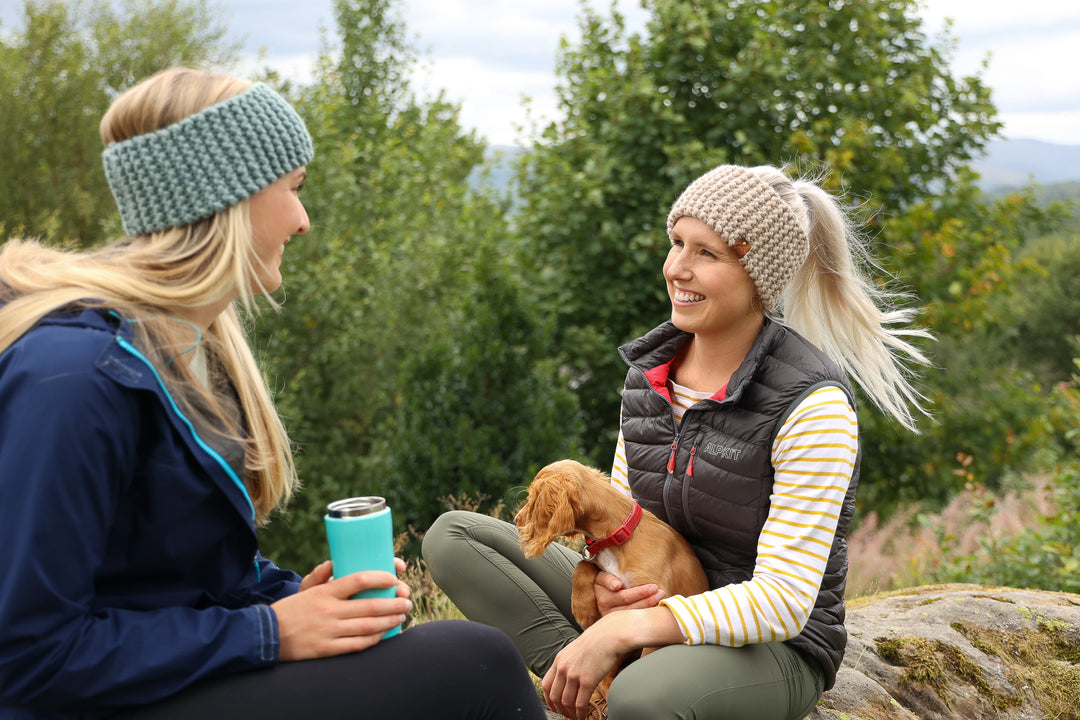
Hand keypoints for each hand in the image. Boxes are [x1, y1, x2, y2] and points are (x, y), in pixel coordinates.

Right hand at [272, 560, 411, 660]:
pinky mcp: (326, 649)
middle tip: (407, 600)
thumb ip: (322, 574)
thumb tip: (337, 561)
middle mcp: (328, 610)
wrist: (266, 635)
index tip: (394, 578)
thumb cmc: (291, 609)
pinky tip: (384, 634)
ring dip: (389, 621)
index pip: (358, 579)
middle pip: (370, 606)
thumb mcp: (305, 588)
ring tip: (401, 616)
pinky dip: (374, 639)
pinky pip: (357, 645)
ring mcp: (328, 631)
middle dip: (394, 603)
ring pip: (368, 626)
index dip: (381, 578)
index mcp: (325, 591)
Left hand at [542, 616, 623, 719]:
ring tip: (576, 716)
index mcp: (559, 660)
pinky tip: (583, 715)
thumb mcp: (575, 649)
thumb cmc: (596, 640)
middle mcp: (563, 668)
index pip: (546, 684)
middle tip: (566, 714)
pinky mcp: (587, 681)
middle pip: (554, 696)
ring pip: (566, 702)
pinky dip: (580, 713)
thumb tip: (569, 675)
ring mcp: (574, 675)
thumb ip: (569, 662)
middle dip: (560, 708)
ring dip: (571, 712)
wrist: (609, 635)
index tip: (553, 706)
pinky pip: (580, 703)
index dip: (548, 699)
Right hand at [593, 571, 664, 615]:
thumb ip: (608, 579)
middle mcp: (609, 613)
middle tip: (660, 591)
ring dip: (649, 606)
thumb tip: (617, 586)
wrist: (598, 595)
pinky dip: (646, 614)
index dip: (640, 592)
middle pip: (632, 608)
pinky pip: (635, 620)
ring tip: (660, 597)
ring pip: (634, 616)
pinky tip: (655, 606)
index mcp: (604, 600)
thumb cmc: (604, 583)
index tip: (653, 587)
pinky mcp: (621, 625)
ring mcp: (615, 621)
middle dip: (648, 599)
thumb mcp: (601, 578)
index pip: (624, 597)